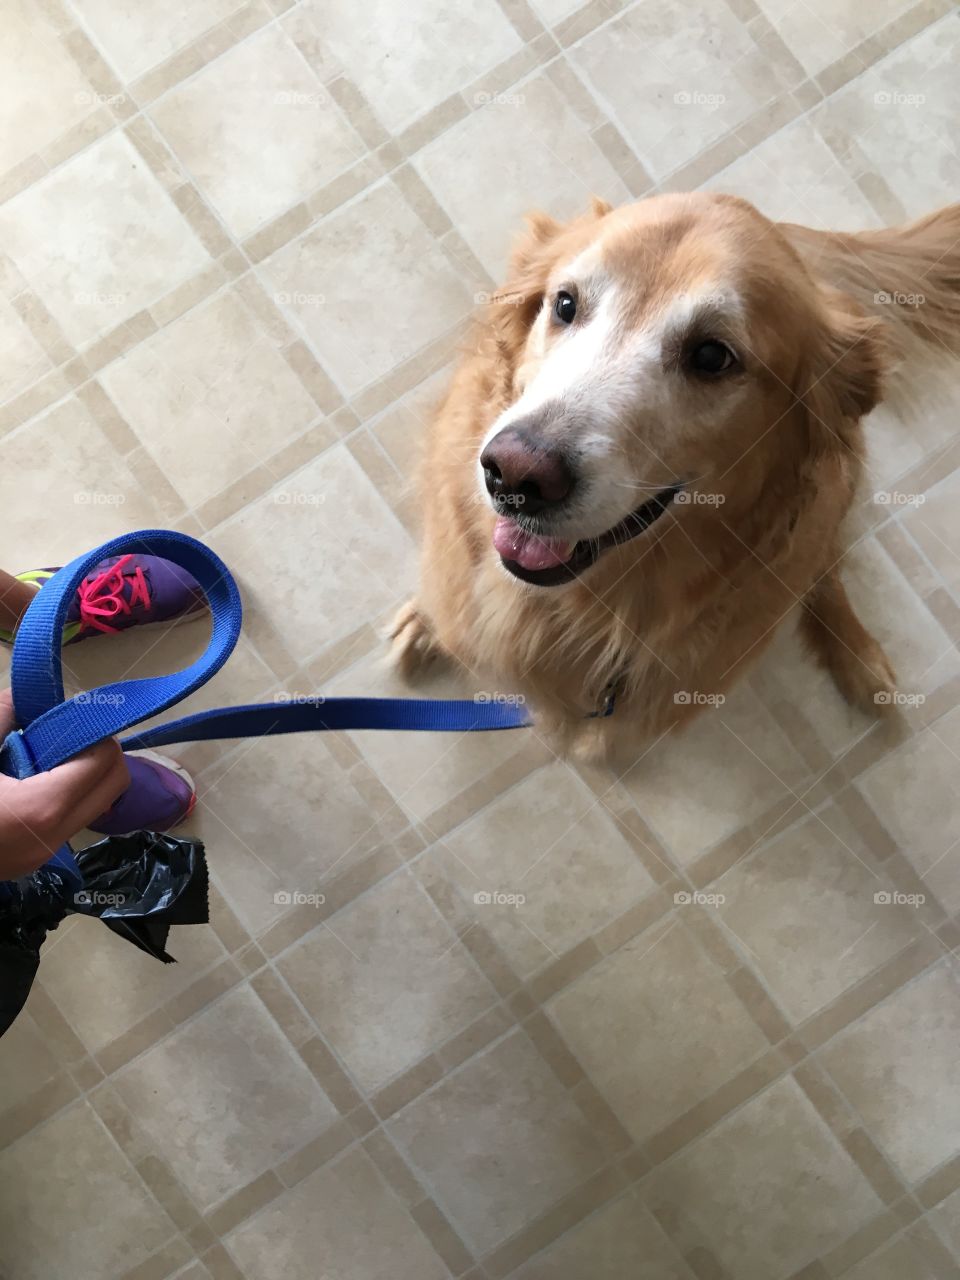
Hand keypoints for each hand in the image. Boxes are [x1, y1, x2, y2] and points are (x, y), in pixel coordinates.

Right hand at [0, 689, 128, 878]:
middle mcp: (53, 837)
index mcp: (41, 808)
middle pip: (114, 786)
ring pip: (94, 806)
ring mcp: (43, 855)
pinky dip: (62, 794)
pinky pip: (67, 821)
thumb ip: (1, 715)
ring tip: (40, 753)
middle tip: (62, 732)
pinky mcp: (30, 862)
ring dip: (81, 774)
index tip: (66, 716)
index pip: (105, 762)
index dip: (93, 732)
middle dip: (98, 751)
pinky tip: (25, 778)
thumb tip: (25, 696)